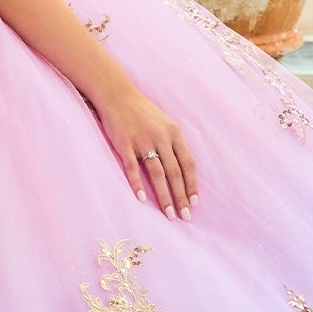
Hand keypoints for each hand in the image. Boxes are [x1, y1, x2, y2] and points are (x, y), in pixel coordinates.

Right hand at [91, 82, 197, 220]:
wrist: (117, 95)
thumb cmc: (142, 112)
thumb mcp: (164, 123)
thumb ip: (173, 144)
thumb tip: (182, 170)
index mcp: (174, 133)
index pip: (188, 164)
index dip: (192, 184)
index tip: (195, 203)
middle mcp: (161, 138)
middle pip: (175, 172)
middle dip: (181, 196)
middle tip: (185, 216)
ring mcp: (142, 140)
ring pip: (157, 173)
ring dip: (164, 195)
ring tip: (169, 214)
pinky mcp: (124, 143)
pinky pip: (132, 167)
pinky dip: (137, 183)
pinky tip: (142, 198)